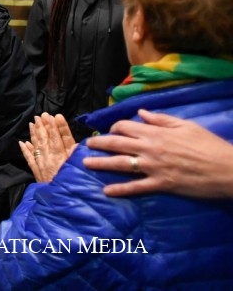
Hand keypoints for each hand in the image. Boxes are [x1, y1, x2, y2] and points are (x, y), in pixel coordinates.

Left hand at [20, 112, 76, 182]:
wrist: (60, 204)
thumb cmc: (73, 187)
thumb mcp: (78, 171)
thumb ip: (76, 157)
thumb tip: (75, 144)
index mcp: (62, 158)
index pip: (60, 138)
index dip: (58, 127)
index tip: (55, 116)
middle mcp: (50, 159)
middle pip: (47, 139)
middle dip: (44, 126)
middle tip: (41, 115)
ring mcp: (42, 165)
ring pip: (37, 146)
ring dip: (35, 134)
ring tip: (32, 123)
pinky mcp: (37, 172)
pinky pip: (29, 159)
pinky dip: (25, 150)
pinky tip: (22, 142)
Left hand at [84, 109, 232, 197]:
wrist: (227, 169)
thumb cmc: (209, 145)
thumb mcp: (186, 125)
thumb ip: (161, 119)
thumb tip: (141, 113)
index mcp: (156, 133)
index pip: (125, 127)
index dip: (114, 128)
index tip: (110, 131)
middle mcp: (150, 149)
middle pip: (116, 144)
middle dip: (98, 143)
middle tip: (86, 146)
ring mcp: (153, 167)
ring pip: (120, 164)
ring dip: (101, 163)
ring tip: (86, 164)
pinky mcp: (160, 184)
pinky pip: (136, 187)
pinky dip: (120, 189)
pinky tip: (107, 191)